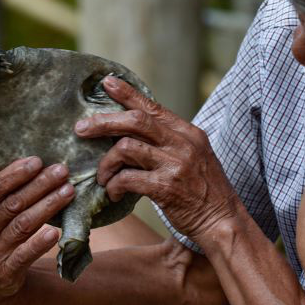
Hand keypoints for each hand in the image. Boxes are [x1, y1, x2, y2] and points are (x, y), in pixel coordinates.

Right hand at [0, 157, 74, 304]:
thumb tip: (29, 163)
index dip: (14, 174)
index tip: (38, 161)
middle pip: (10, 206)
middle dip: (39, 185)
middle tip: (61, 171)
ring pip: (21, 227)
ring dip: (47, 207)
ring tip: (68, 192)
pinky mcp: (2, 278)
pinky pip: (22, 257)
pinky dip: (39, 244)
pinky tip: (55, 232)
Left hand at [74, 76, 239, 241]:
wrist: (223, 221)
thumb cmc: (204, 190)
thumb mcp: (194, 156)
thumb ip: (169, 142)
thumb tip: (132, 131)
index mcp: (188, 133)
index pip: (153, 107)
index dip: (127, 94)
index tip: (106, 83)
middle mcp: (182, 144)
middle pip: (135, 121)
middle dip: (103, 122)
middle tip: (81, 129)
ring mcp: (175, 164)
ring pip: (126, 148)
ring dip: (107, 164)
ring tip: (103, 177)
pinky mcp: (167, 188)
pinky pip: (128, 178)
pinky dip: (114, 185)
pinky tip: (114, 193)